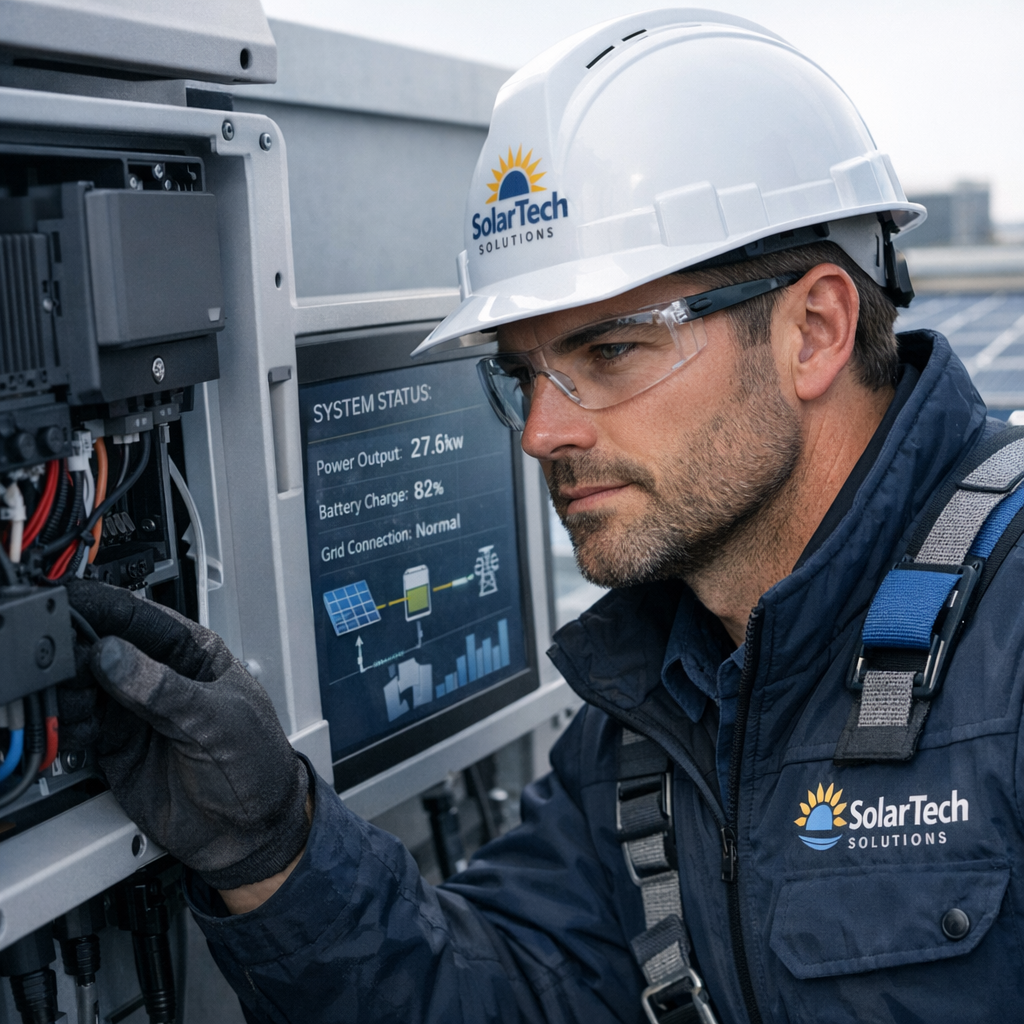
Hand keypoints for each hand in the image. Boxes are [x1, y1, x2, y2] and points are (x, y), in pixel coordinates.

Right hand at [65, 580, 310, 890]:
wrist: (252, 831)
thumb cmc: (258, 764)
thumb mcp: (217, 720)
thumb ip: (165, 690)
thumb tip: (114, 655)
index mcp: (194, 653)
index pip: (140, 618)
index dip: (103, 608)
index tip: (70, 605)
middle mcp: (160, 676)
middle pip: (103, 648)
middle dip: (76, 651)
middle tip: (60, 663)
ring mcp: (136, 711)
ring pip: (85, 686)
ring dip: (69, 692)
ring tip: (71, 704)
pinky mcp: (117, 747)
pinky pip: (81, 727)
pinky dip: (69, 726)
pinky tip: (76, 732)